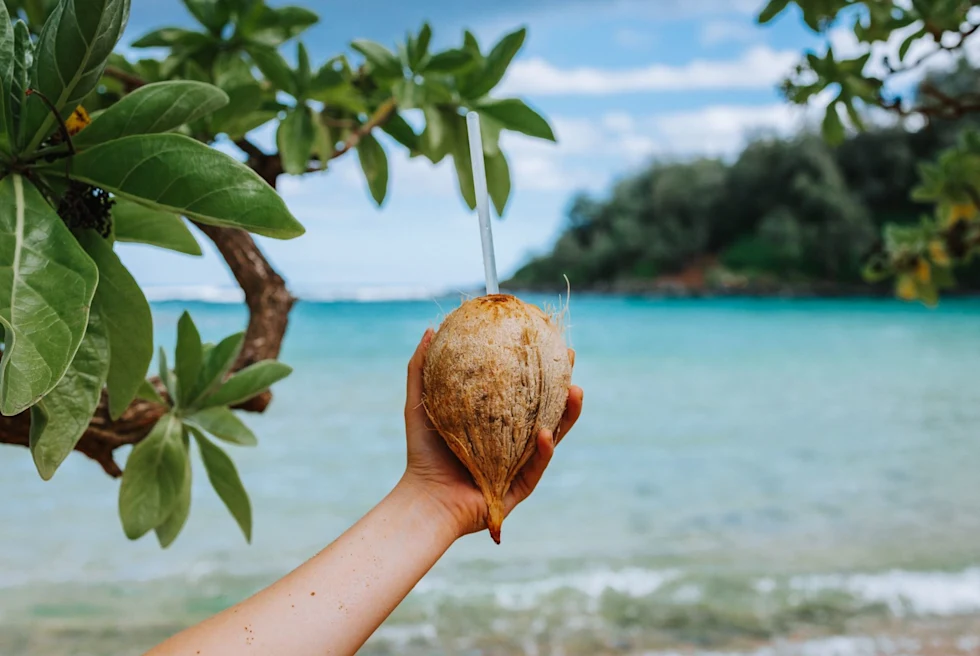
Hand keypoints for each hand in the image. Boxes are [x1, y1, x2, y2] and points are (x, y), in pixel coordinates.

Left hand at [400, 328, 583, 538]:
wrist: (425, 498)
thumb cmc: (423, 452)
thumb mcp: (420, 404)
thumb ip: (422, 369)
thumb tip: (431, 329)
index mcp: (498, 422)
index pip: (524, 390)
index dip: (539, 367)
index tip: (548, 340)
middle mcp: (514, 441)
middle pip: (548, 408)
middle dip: (564, 384)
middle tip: (569, 360)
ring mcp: (521, 464)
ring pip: (554, 435)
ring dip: (568, 414)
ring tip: (576, 391)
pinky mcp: (522, 487)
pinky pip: (538, 465)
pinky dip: (544, 449)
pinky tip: (545, 432)